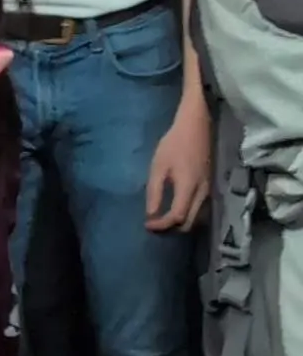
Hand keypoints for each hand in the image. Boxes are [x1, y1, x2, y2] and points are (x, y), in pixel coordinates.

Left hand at [146, 71, 212, 232]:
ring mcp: (208, 191)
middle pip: (190, 223)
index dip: (162, 225)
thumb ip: (154, 191)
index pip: (177, 217)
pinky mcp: (209, 187)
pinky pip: (200, 210)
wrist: (196, 127)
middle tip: (155, 225)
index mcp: (189, 188)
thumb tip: (151, 215)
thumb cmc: (174, 144)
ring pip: (197, 219)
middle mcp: (202, 194)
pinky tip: (175, 210)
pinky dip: (188, 216)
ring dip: (180, 224)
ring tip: (162, 219)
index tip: (147, 225)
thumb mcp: (159, 166)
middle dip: (171, 229)